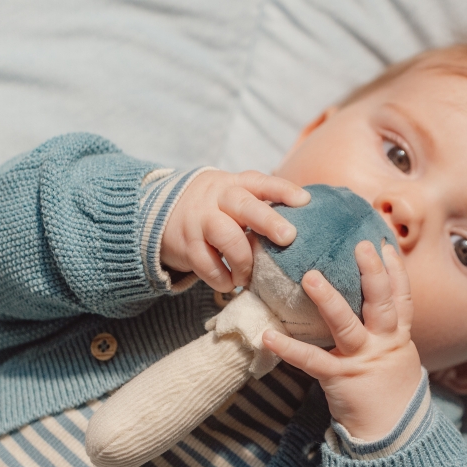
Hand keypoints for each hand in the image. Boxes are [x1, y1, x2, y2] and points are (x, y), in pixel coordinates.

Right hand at [160, 170, 310, 290]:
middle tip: (288, 236)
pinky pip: (206, 264)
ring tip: (247, 277)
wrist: (160, 213)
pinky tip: (229, 284)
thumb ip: (261, 206)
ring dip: (243, 261)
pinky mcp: (186, 245)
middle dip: (267, 221)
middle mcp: (218, 199)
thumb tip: (306, 225)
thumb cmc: (215, 210)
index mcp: (236, 185)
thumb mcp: (234, 197)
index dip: (283, 190)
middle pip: (243, 206)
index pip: (261, 182)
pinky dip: (221, 279)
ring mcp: (199, 220)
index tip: (305, 201)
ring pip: (226, 236)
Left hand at [262, 241, 422, 440]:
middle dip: (373, 272)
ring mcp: (362, 359)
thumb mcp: (395, 357)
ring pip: (347, 324)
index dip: (395, 271)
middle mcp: (383, 343)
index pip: (401, 297)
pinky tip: (267, 336)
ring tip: (309, 276)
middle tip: (360, 245)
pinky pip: (311, 360)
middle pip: (382, 302)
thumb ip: (382, 332)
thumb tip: (363, 306)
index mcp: (397, 336)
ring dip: (328, 299)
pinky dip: (288, 348)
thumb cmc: (388, 390)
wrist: (391, 432)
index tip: (384, 244)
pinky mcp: (340, 378)